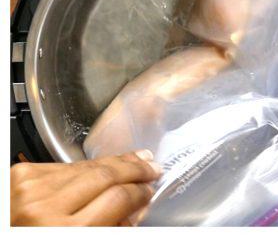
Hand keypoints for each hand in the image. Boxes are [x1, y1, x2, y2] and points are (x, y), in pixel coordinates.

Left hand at [10, 150, 161, 225]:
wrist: (5, 235)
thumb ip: (113, 225)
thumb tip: (138, 203)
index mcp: (67, 231)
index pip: (118, 198)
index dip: (139, 192)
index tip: (149, 190)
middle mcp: (47, 207)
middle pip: (106, 176)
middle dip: (133, 170)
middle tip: (151, 168)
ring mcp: (33, 187)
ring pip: (88, 166)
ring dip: (114, 163)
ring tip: (133, 160)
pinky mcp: (22, 173)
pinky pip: (66, 165)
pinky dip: (86, 167)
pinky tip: (101, 166)